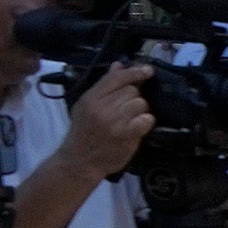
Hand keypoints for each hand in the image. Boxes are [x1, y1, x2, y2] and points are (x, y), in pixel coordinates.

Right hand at [57, 60, 156, 176]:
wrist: (79, 161)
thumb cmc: (84, 132)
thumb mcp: (86, 106)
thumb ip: (104, 86)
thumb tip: (119, 66)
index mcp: (91, 98)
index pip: (116, 77)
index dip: (135, 71)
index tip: (148, 70)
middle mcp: (102, 107)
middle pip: (132, 90)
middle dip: (134, 98)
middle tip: (127, 110)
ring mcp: (114, 121)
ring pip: (140, 103)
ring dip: (140, 111)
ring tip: (130, 120)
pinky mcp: (126, 134)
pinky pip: (146, 119)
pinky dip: (146, 122)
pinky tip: (139, 127)